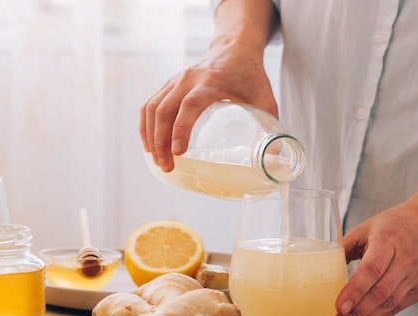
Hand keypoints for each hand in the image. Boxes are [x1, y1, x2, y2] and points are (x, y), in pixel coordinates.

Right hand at [139, 42, 276, 172]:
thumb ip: (270, 128)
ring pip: (153, 108)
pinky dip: (146, 126)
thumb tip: (272, 161)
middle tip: (167, 166)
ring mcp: (176, 80)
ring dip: (151, 137)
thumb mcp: (265, 99)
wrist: (234, 47)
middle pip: (165, 110)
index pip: (190, 105)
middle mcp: (189, 78)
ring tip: (158, 161)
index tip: (179, 152)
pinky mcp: (169, 84)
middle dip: (161, 141)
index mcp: (213, 81)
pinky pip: (150, 105)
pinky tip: (149, 144)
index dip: (181, 129)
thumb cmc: (251, 75)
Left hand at [328, 195, 417, 315]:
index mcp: (389, 239)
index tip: (338, 307)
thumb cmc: (398, 222)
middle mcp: (407, 258)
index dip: (355, 290)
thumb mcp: (369, 226)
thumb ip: (346, 246)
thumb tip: (321, 266)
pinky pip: (399, 306)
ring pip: (390, 303)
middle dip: (356, 313)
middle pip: (381, 292)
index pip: (372, 269)